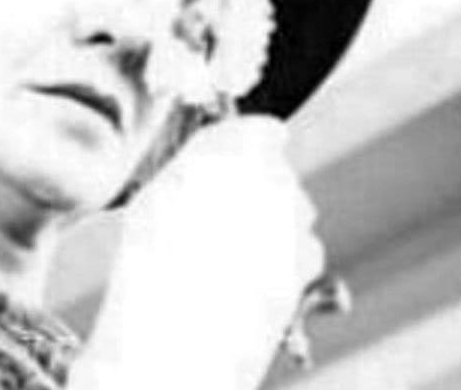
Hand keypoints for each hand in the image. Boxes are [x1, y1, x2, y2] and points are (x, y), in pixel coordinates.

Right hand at [69, 115, 324, 389]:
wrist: (180, 329)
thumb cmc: (153, 262)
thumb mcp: (155, 200)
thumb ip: (194, 173)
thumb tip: (203, 172)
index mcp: (236, 147)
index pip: (264, 132)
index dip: (249, 149)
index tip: (234, 165)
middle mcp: (274, 176)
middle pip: (278, 175)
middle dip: (258, 193)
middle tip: (221, 220)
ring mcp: (296, 220)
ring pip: (293, 213)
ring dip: (272, 227)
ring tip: (228, 257)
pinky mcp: (307, 262)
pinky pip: (302, 251)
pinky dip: (283, 261)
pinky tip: (247, 280)